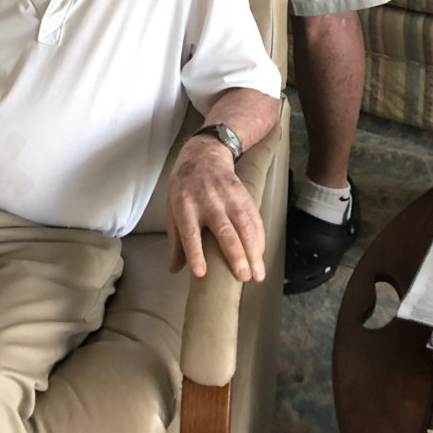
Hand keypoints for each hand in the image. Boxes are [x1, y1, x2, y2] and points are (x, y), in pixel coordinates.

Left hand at [165, 139, 264, 281]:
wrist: (203, 155)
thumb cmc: (184, 188)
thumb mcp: (172, 210)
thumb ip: (176, 241)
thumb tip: (174, 269)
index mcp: (184, 206)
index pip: (189, 233)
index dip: (195, 253)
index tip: (201, 273)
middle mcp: (207, 201)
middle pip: (223, 230)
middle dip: (235, 255)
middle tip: (243, 277)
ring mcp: (228, 197)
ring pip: (244, 226)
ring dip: (253, 251)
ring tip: (257, 274)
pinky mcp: (243, 194)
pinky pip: (254, 219)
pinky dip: (259, 239)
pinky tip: (261, 255)